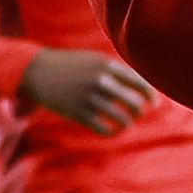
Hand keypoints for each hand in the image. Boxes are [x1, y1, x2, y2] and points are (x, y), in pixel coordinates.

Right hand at [16, 49, 157, 134]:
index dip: (151, 96)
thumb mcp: (94, 60)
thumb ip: (116, 71)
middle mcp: (101, 81)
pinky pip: (103, 129)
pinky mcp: (78, 113)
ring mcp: (89, 98)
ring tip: (125, 123)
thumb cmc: (72, 66)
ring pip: (121, 119)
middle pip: (134, 103)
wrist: (39, 71)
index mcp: (107, 65)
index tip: (154, 104)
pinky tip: (111, 130)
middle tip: (137, 114)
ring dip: (126, 124)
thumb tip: (142, 86)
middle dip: (140, 112)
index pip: (139, 83)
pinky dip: (111, 132)